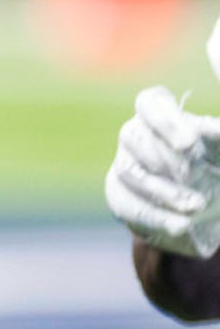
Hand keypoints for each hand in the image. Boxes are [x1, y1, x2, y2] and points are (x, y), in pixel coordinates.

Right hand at [105, 86, 219, 258]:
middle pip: (133, 136)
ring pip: (129, 171)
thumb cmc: (210, 163)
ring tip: (196, 205)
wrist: (199, 203)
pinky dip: (158, 217)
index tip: (190, 144)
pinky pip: (129, 204)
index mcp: (161, 113)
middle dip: (166, 159)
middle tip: (195, 175)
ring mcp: (123, 164)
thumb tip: (219, 130)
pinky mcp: (119, 194)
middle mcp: (136, 134)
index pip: (149, 103)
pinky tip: (182, 225)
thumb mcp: (218, 149)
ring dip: (164, 191)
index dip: (164, 121)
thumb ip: (217, 136)